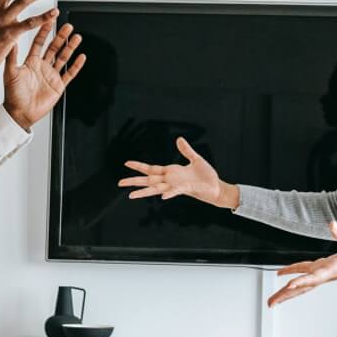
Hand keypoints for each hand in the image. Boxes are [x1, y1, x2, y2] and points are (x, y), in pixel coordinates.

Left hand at [3, 21, 86, 130]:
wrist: (20, 113)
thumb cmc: (13, 95)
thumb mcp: (10, 73)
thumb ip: (12, 57)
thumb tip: (11, 40)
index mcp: (31, 62)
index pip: (39, 42)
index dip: (44, 31)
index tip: (49, 20)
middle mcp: (42, 66)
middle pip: (54, 47)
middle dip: (61, 36)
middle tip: (68, 26)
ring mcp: (51, 75)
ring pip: (63, 57)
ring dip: (70, 47)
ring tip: (77, 37)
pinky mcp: (58, 85)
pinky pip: (70, 73)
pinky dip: (76, 65)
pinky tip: (81, 57)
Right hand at [119, 137, 238, 208]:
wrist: (217, 188)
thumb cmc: (207, 176)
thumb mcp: (196, 160)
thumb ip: (186, 151)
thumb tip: (178, 139)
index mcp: (172, 173)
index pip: (152, 170)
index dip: (139, 166)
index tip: (126, 163)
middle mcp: (171, 181)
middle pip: (149, 181)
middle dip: (134, 181)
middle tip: (119, 183)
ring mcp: (177, 186)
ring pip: (157, 189)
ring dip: (144, 192)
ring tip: (130, 195)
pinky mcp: (187, 189)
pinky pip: (176, 191)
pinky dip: (170, 193)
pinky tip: (162, 197)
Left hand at [268, 221, 336, 306]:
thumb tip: (331, 225)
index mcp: (335, 269)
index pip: (315, 277)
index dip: (301, 281)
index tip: (288, 286)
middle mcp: (328, 273)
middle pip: (303, 286)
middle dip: (286, 295)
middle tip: (270, 303)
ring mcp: (326, 272)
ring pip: (303, 284)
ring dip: (287, 292)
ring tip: (272, 299)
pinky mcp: (326, 269)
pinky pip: (306, 274)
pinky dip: (294, 276)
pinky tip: (285, 277)